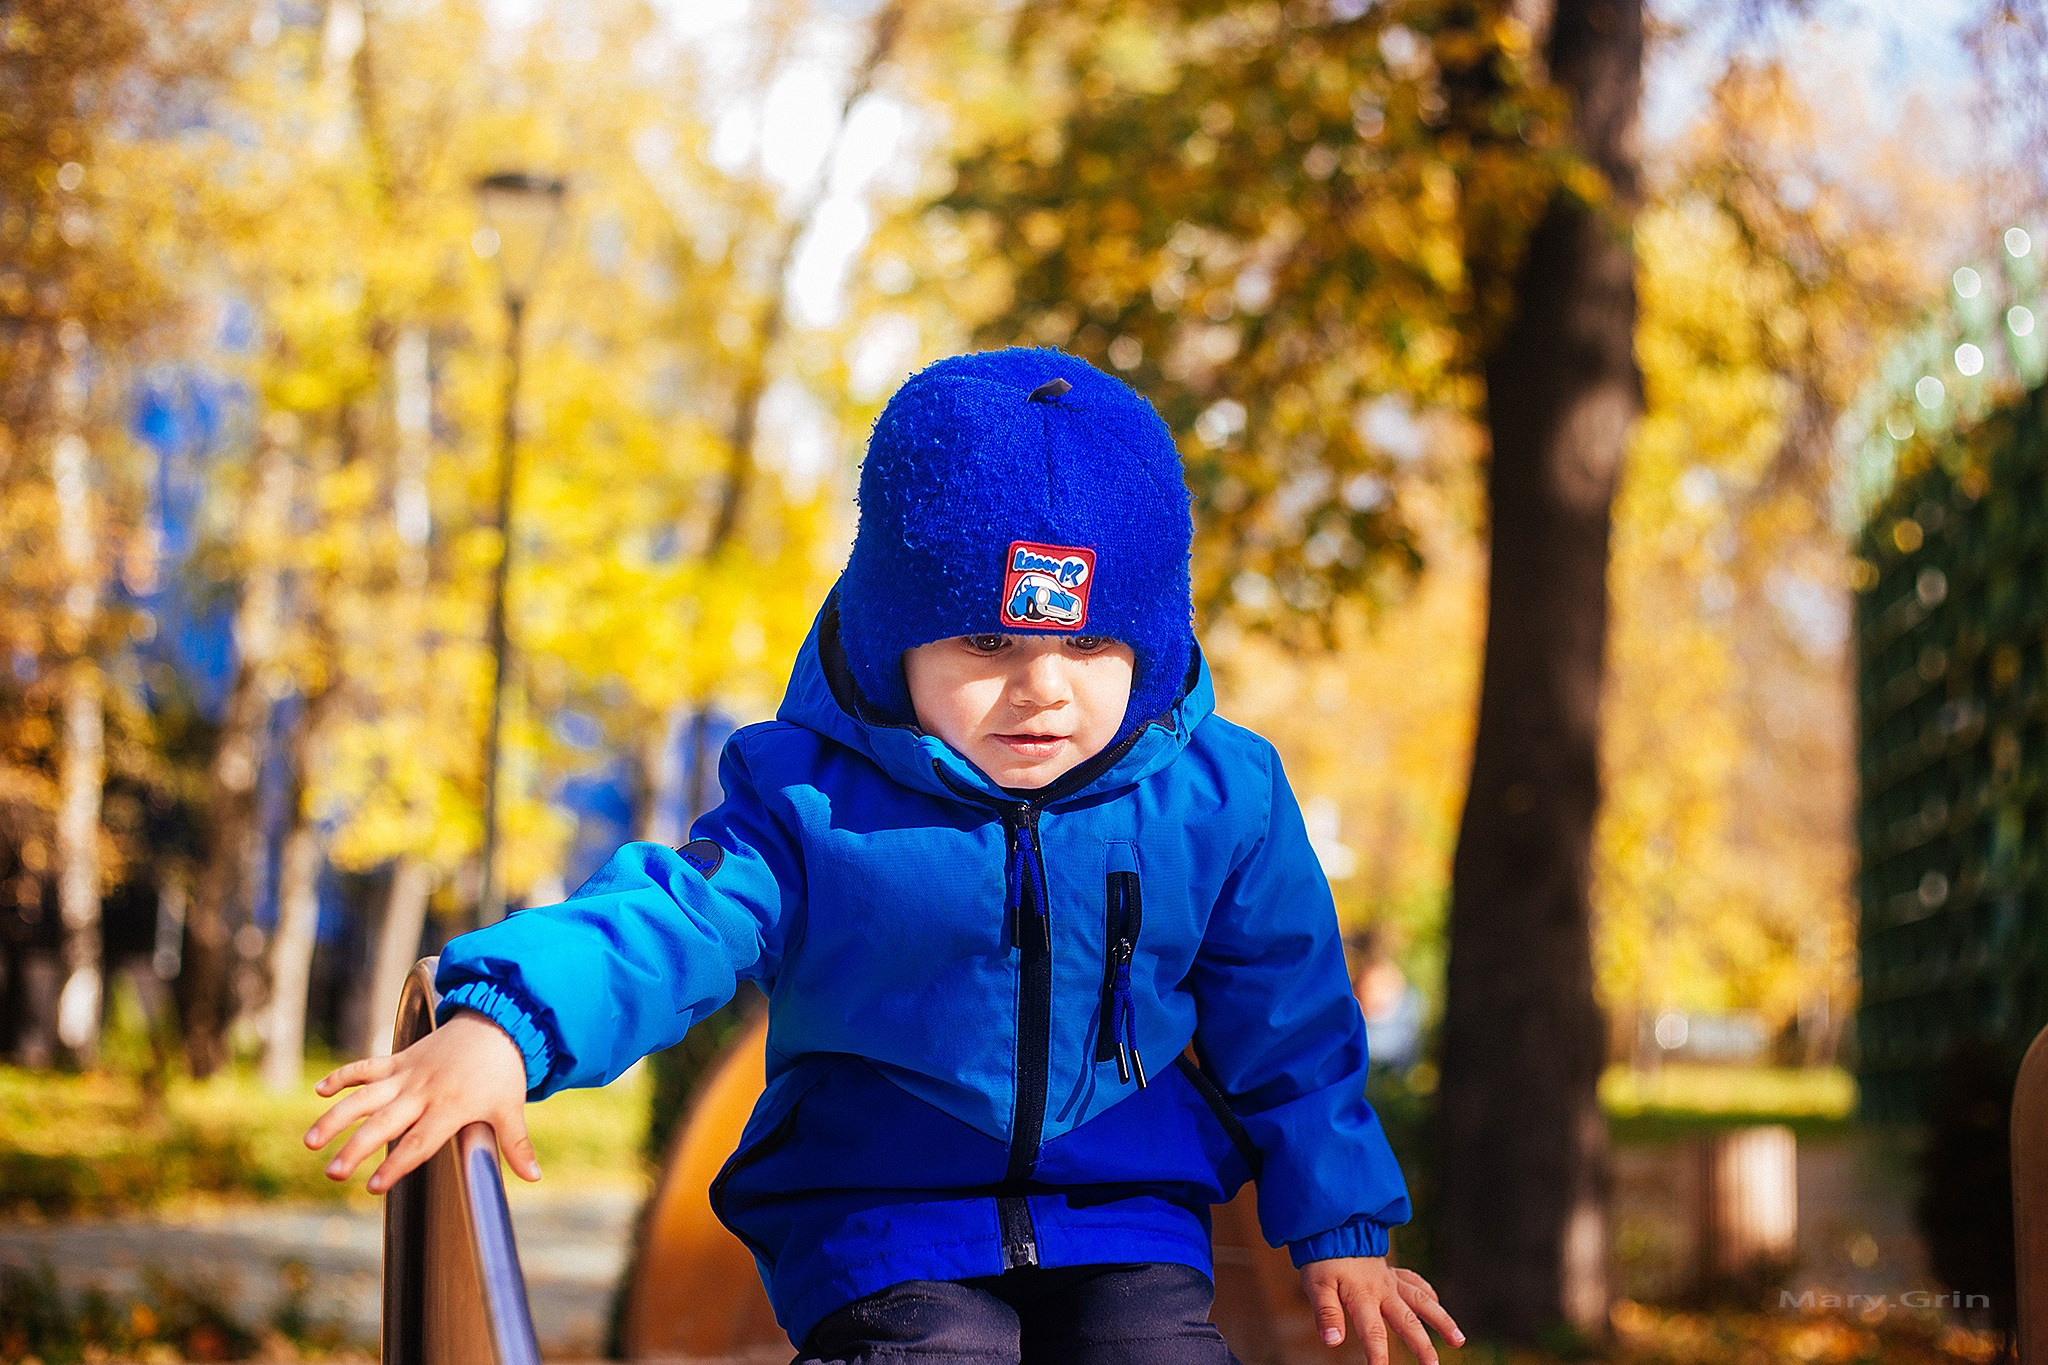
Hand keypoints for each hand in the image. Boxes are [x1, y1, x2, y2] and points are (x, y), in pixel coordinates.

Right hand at [303, 1010, 539, 1194]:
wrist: (498, 1022)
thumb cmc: (503, 1071)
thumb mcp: (511, 1108)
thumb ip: (517, 1145)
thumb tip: (535, 1177)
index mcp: (450, 1107)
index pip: (419, 1142)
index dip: (396, 1165)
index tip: (373, 1188)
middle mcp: (423, 1092)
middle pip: (384, 1124)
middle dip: (356, 1149)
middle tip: (332, 1173)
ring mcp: (407, 1074)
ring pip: (365, 1096)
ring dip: (336, 1117)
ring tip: (311, 1142)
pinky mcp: (399, 1059)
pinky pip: (366, 1066)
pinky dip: (343, 1076)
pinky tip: (319, 1092)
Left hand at [1300, 1256, 1461, 1364]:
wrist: (1331, 1225)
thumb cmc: (1322, 1258)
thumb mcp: (1316, 1286)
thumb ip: (1326, 1313)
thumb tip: (1333, 1342)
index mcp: (1363, 1295)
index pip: (1372, 1331)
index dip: (1377, 1353)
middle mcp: (1383, 1289)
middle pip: (1407, 1321)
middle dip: (1422, 1345)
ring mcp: (1392, 1280)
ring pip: (1422, 1301)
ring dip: (1441, 1320)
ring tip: (1459, 1341)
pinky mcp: (1393, 1273)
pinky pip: (1415, 1282)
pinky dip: (1428, 1293)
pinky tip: (1437, 1303)